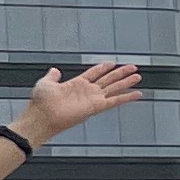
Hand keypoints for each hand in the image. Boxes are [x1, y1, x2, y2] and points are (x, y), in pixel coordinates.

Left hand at [18, 62, 142, 145]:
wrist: (42, 116)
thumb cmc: (41, 103)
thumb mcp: (46, 83)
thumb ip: (52, 76)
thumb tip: (54, 70)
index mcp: (75, 84)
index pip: (93, 73)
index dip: (103, 67)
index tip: (112, 63)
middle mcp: (86, 92)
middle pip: (107, 79)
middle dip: (120, 73)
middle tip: (132, 68)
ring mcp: (92, 99)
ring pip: (113, 88)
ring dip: (126, 82)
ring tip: (137, 76)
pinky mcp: (95, 107)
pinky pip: (114, 101)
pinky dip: (126, 97)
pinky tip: (137, 94)